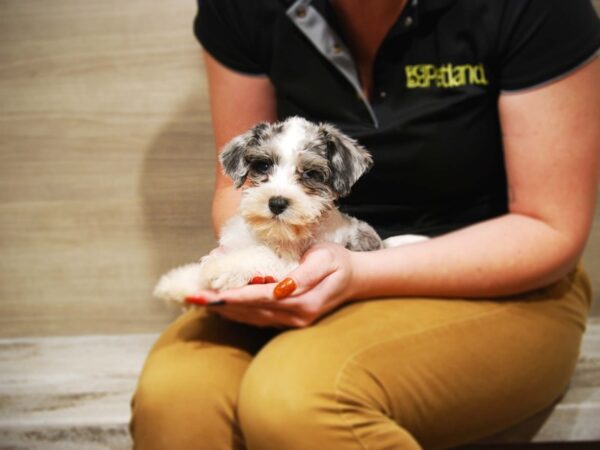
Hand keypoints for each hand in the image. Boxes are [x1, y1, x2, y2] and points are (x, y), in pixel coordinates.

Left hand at [190, 243, 358, 327]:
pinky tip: (220, 305)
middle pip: (250, 312)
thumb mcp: (326, 258)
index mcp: (303, 301)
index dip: (234, 297)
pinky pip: (257, 318)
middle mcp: (295, 317)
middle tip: (192, 296)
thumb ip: (306, 273)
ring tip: (199, 301)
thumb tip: (281, 286)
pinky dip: (237, 312)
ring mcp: (292, 322)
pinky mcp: (288, 321)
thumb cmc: (339, 263)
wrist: (356, 280)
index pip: (260, 299)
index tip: (210, 295)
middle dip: (220, 305)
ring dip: (224, 310)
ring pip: (251, 318)